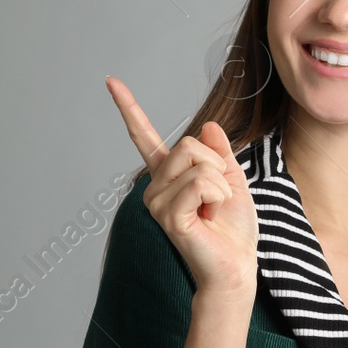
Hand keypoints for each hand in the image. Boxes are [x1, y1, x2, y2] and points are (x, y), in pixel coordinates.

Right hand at [106, 77, 256, 296]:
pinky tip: (211, 217)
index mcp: (168, 176)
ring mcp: (157, 202)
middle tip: (217, 197)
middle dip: (216, 165)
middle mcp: (155, 187)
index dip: (128, 107)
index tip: (110, 81)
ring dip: (220, 184)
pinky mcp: (168, 217)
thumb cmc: (233, 229)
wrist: (237, 266)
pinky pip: (200, 183)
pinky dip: (218, 196)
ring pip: (197, 162)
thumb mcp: (232, 179)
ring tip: (214, 210)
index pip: (143, 136)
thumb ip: (219, 152)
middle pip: (187, 143)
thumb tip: (208, 125)